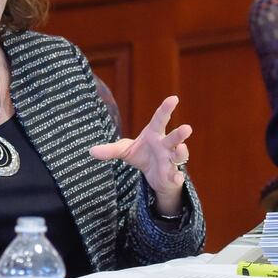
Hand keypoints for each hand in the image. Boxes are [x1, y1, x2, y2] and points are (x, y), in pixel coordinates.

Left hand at [88, 95, 191, 216]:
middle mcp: (165, 145)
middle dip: (180, 133)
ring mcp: (170, 160)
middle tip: (187, 128)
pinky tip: (177, 178)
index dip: (166, 109)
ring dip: (181, 152)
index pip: (160, 119)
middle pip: (174, 137)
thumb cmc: (141, 155)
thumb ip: (110, 150)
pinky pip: (176, 176)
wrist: (153, 175)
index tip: (174, 98)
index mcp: (154, 134)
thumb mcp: (124, 151)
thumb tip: (91, 151)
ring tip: (180, 149)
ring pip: (179, 155)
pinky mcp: (172, 175)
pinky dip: (177, 177)